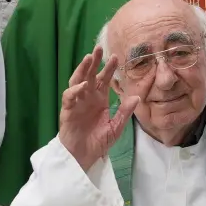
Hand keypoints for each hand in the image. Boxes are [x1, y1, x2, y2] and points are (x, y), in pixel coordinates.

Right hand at [58, 48, 144, 169]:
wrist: (83, 156)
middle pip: (89, 75)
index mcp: (99, 99)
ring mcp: (77, 103)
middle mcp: (88, 97)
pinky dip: (75, 89)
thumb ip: (124, 112)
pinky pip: (69, 96)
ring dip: (82, 69)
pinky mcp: (68, 110)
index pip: (104, 79)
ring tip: (88, 58)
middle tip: (99, 49)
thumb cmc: (98, 142)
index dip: (108, 68)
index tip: (116, 56)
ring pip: (77, 81)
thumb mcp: (116, 127)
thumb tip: (137, 96)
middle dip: (94, 62)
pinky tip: (83, 85)